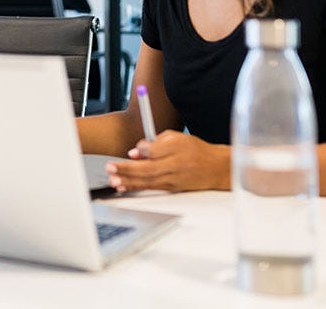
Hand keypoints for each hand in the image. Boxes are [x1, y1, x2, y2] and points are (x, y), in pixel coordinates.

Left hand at [105, 131, 227, 192]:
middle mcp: (175, 164)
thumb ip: (156, 142)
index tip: (132, 151)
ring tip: (113, 179)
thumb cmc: (193, 150)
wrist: (214, 168)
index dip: (141, 151)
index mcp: (177, 148)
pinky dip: (136, 187)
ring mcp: (174, 179)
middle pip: (148, 168)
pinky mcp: (172, 188)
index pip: (156, 150)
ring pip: (148, 181)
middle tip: (110, 167)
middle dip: (127, 169)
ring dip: (128, 181)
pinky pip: (151, 188)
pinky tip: (123, 186)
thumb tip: (136, 151)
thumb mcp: (177, 137)